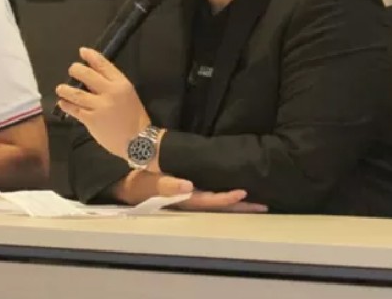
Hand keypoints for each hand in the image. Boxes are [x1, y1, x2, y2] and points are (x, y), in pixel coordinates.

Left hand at [56, 47, 150, 158]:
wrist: (137, 141)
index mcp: (121, 84)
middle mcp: (109, 92)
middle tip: (72, 69)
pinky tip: (63, 103)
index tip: (82, 51)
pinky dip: (66, 105)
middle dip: (76, 70)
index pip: (103, 65)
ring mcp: (99, 106)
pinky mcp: (91, 120)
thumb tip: (91, 79)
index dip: (91, 56)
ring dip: (65, 89)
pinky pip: (74, 110)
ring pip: (76, 93)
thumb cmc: (134, 117)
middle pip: (87, 75)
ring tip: (60, 88)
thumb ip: (112, 86)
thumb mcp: (128, 95)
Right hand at [116, 171, 267, 212]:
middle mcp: (191, 203)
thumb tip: (188, 186)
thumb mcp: (149, 183)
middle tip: (263, 206)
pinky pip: (213, 198)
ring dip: (238, 206)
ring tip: (258, 203)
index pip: (209, 201)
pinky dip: (227, 199)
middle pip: (220, 208)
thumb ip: (167, 185)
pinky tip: (239, 196)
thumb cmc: (139, 183)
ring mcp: (192, 201)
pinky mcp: (191, 195)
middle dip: (241, 207)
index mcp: (183, 201)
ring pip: (219, 205)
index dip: (225, 198)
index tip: (242, 193)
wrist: (128, 185)